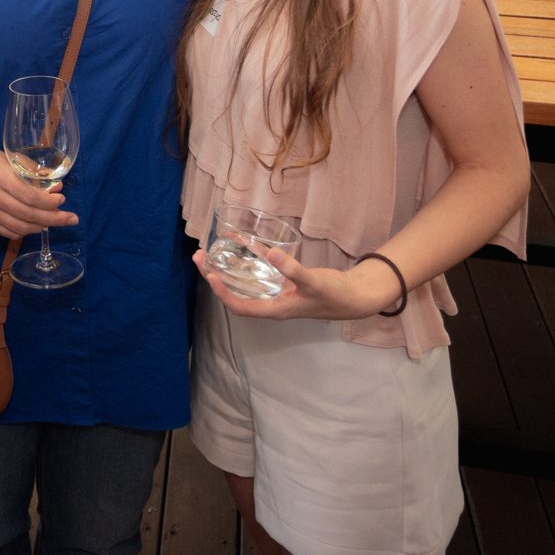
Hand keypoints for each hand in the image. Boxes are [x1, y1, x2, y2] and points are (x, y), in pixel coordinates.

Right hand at [0, 141, 77, 239]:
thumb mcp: (10, 158)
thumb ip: (32, 173)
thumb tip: (56, 188)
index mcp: (0, 177)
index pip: (30, 197)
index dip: (50, 202)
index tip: (62, 200)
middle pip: (29, 215)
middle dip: (54, 219)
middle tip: (71, 219)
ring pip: (21, 227)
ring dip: (41, 226)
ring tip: (54, 221)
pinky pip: (9, 232)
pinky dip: (26, 231)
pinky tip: (36, 225)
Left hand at [192, 247, 401, 320]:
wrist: (354, 297)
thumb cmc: (334, 295)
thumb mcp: (313, 282)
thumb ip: (292, 270)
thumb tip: (267, 254)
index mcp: (275, 309)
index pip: (240, 306)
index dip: (223, 294)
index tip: (209, 276)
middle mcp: (272, 303)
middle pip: (236, 293)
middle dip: (215, 277)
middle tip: (200, 256)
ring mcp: (276, 293)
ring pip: (245, 282)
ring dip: (227, 268)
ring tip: (210, 250)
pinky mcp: (283, 283)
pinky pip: (259, 272)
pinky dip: (248, 260)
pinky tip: (243, 245)